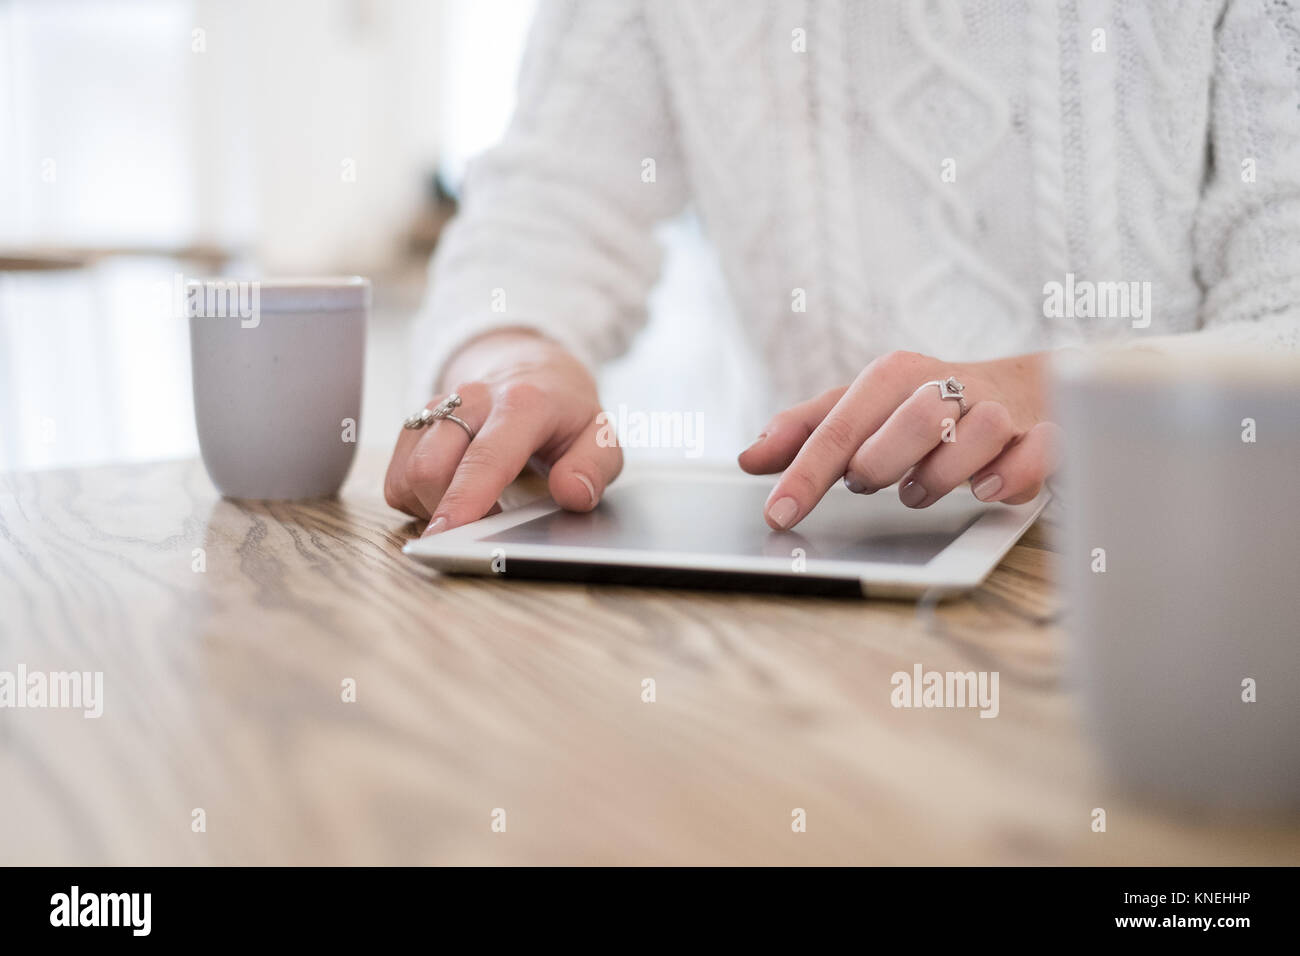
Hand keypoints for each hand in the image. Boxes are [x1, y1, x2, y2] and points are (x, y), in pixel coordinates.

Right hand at [384, 331, 620, 534]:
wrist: (529, 369)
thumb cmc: (563, 412)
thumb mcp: (599, 436)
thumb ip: (593, 467)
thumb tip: (571, 494)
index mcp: (522, 402)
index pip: (486, 456)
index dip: (466, 499)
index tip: (452, 535)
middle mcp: (469, 400)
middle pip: (430, 467)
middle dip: (446, 513)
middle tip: (484, 528)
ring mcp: (435, 410)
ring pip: (407, 474)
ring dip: (433, 508)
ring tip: (475, 507)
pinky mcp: (413, 427)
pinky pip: (397, 479)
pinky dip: (418, 500)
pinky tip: (453, 495)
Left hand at [738, 350, 1061, 529]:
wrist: (1023, 389)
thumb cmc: (925, 405)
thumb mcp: (861, 409)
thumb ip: (805, 431)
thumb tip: (750, 458)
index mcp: (894, 375)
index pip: (840, 425)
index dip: (805, 474)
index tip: (778, 514)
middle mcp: (947, 386)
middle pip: (913, 418)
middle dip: (882, 462)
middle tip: (868, 482)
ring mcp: (999, 410)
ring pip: (976, 435)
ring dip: (942, 475)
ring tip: (920, 488)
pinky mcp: (1041, 435)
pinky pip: (1035, 454)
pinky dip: (1009, 476)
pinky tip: (984, 489)